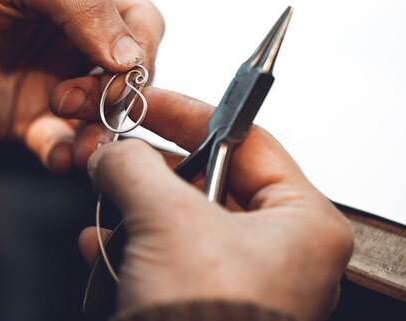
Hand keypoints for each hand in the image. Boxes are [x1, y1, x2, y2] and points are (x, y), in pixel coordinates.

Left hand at [0, 0, 163, 171]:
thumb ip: (82, 3)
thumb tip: (130, 55)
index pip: (142, 22)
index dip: (140, 50)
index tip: (121, 70)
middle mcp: (79, 34)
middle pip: (130, 74)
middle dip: (114, 94)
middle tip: (74, 96)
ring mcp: (60, 76)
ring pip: (106, 113)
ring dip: (98, 131)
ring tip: (73, 134)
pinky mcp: (36, 114)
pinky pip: (66, 140)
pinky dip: (67, 152)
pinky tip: (56, 152)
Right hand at [76, 88, 352, 320]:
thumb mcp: (165, 221)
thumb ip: (135, 166)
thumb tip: (114, 149)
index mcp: (304, 225)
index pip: (246, 141)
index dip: (191, 115)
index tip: (152, 105)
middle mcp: (285, 254)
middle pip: (209, 183)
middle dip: (153, 172)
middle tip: (119, 153)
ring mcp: (248, 283)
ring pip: (183, 222)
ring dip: (137, 213)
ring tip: (106, 207)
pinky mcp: (212, 307)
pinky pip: (171, 259)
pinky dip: (134, 250)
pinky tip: (102, 248)